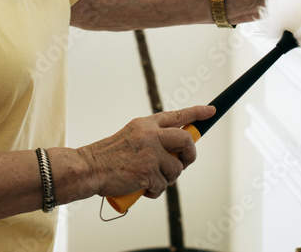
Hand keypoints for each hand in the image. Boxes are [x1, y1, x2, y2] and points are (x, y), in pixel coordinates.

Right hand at [78, 105, 214, 199]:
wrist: (90, 168)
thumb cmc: (109, 156)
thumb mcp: (132, 136)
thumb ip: (153, 139)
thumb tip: (176, 151)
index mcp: (146, 124)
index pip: (177, 115)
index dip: (197, 112)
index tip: (210, 111)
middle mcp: (151, 135)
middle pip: (186, 141)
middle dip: (190, 155)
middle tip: (183, 162)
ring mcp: (150, 153)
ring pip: (176, 169)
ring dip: (167, 178)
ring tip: (150, 178)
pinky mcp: (148, 172)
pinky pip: (163, 185)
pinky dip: (155, 191)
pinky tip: (142, 187)